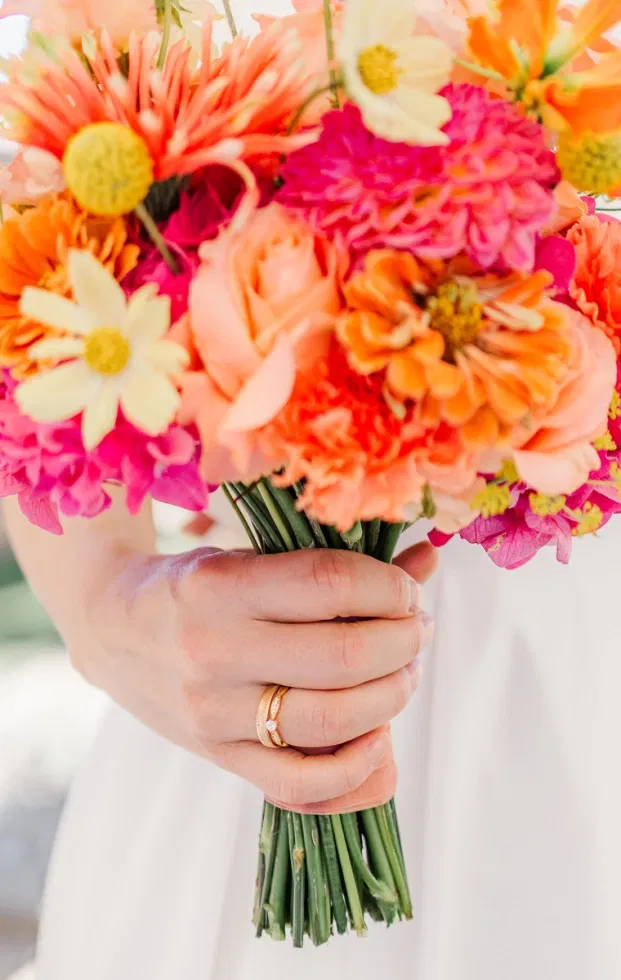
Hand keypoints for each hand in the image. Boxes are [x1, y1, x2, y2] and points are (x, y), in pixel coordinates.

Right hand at [77, 544, 436, 812]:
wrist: (113, 630)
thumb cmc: (195, 585)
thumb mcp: (251, 556)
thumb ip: (335, 563)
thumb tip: (427, 561)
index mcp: (220, 585)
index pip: (331, 584)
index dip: (390, 588)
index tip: (407, 591)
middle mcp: (213, 651)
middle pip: (344, 657)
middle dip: (404, 642)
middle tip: (415, 631)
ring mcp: (214, 714)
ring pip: (333, 720)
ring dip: (393, 696)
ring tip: (403, 673)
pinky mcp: (220, 757)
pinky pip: (302, 785)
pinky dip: (358, 770)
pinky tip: (380, 739)